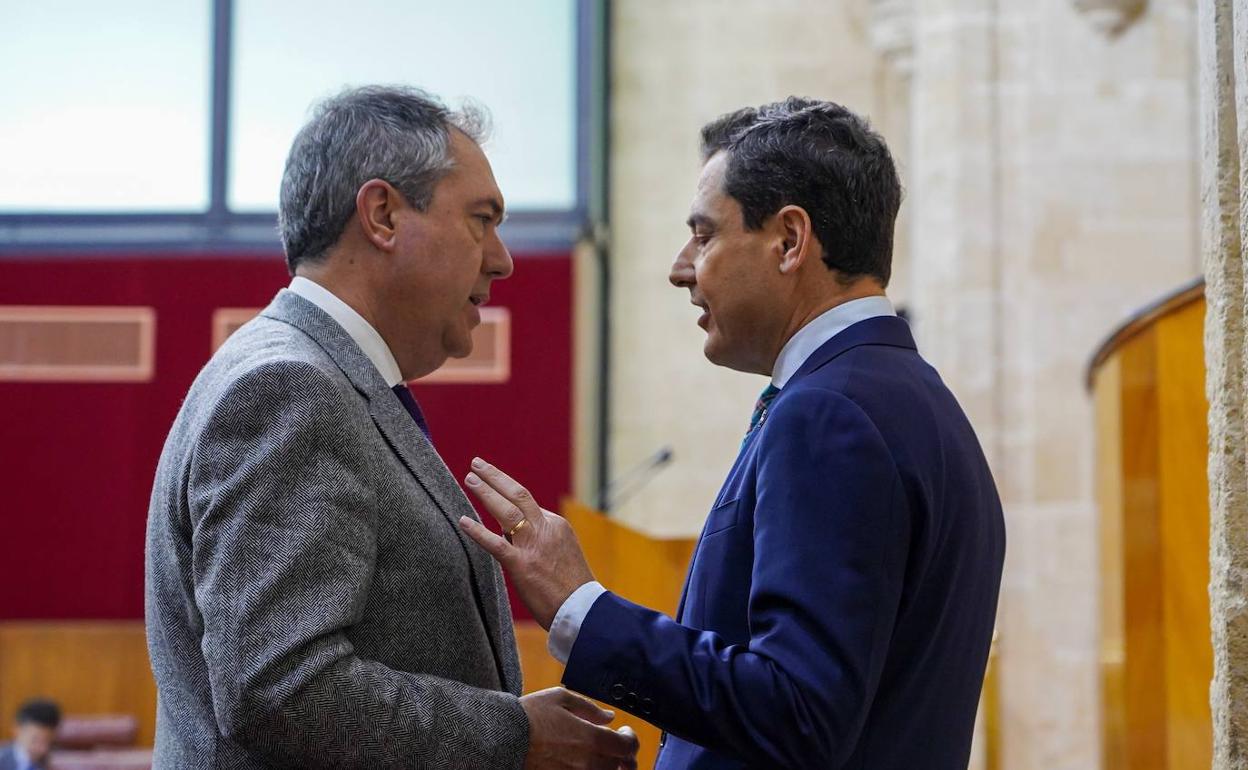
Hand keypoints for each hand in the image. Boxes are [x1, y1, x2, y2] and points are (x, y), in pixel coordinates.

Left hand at [459, 458, 594, 628]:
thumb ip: (541, 538)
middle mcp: (546, 529)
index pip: (527, 504)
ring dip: (486, 492)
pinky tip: (462, 521)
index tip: (490, 485)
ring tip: (470, 478)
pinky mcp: (522, 565)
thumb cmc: (572, 588)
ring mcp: (534, 545)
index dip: (505, 494)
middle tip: (476, 464)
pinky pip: (496, 544)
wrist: (584, 610)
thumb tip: (512, 532)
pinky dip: (477, 531)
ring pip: (507, 510)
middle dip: (495, 477)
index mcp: (556, 525)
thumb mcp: (563, 552)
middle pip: (518, 494)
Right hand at [520, 687, 639, 769]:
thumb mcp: (560, 699)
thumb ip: (589, 708)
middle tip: (616, 746)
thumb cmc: (529, 716)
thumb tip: (609, 717)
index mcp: (591, 738)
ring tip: (601, 755)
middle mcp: (588, 762)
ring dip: (609, 766)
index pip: (627, 747)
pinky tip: (585, 763)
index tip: (624, 732)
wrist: (501, 739)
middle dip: (623, 755)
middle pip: (621, 766)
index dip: (631, 739)